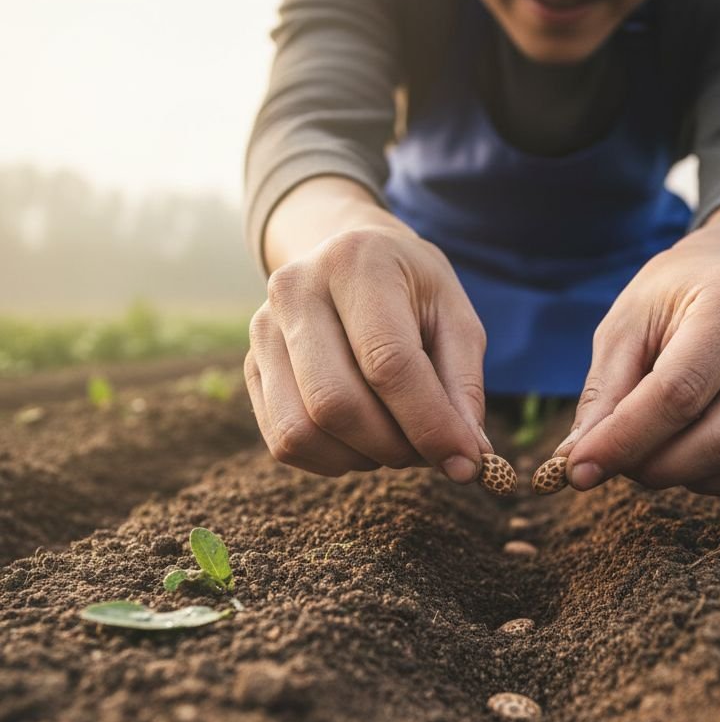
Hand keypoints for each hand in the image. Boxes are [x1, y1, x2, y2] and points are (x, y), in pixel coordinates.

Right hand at [245, 225, 488, 481]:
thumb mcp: (456, 320)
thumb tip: (466, 457)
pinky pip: (284, 441)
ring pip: (303, 431)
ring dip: (362, 458)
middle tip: (430, 453)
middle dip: (394, 447)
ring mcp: (263, 330)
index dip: (429, 423)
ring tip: (397, 442)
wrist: (351, 259)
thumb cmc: (413, 293)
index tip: (465, 462)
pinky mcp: (252, 367)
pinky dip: (334, 460)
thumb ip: (464, 386)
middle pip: (335, 404)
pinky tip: (364, 440)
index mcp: (356, 263)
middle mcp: (295, 290)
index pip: (388, 361)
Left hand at [558, 237, 719, 497]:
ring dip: (689, 478)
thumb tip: (577, 464)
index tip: (577, 469)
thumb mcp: (624, 329)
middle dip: (656, 467)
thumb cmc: (669, 303)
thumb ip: (603, 395)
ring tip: (653, 452)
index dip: (625, 440)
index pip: (680, 392)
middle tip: (615, 463)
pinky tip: (690, 454)